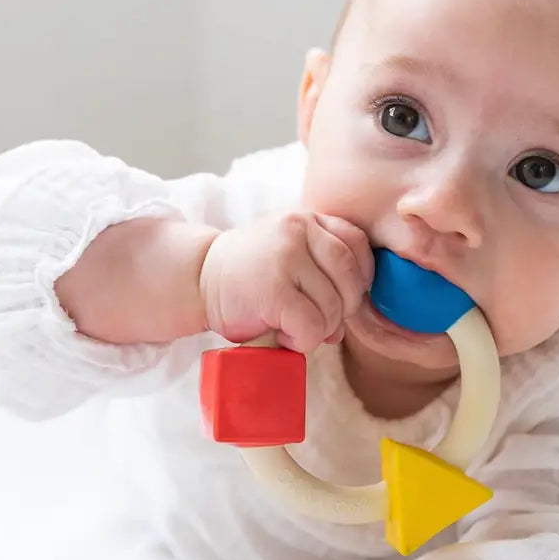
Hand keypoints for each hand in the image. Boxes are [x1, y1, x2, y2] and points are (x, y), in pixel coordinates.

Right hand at [199, 212, 373, 352]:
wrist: (199, 279)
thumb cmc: (249, 275)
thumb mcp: (290, 257)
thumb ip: (324, 276)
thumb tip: (344, 325)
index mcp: (309, 220)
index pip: (358, 245)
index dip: (359, 279)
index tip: (341, 296)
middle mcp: (299, 230)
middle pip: (350, 278)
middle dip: (342, 310)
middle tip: (319, 321)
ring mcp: (286, 258)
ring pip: (332, 306)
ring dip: (319, 329)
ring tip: (294, 327)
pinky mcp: (273, 290)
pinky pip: (311, 325)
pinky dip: (303, 340)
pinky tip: (284, 334)